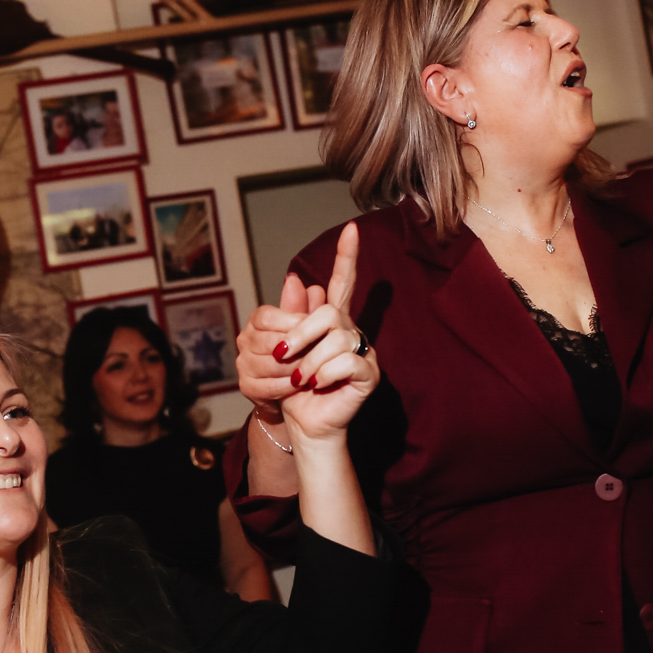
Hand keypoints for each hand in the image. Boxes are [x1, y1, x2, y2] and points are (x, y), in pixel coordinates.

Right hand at [236, 270, 324, 424]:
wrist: (290, 388)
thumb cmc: (300, 350)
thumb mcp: (304, 326)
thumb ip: (301, 304)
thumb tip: (295, 279)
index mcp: (256, 321)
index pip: (266, 316)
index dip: (292, 322)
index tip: (315, 328)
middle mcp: (244, 340)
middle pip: (271, 341)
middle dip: (298, 347)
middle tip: (319, 352)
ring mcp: (243, 364)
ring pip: (273, 364)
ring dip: (296, 367)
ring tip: (314, 368)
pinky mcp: (246, 387)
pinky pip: (271, 386)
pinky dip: (290, 385)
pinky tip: (303, 383)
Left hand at [278, 222, 378, 442]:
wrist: (305, 423)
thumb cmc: (295, 387)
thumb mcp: (286, 348)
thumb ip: (291, 316)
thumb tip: (296, 278)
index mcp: (333, 322)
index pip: (343, 283)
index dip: (347, 257)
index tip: (352, 229)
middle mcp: (351, 332)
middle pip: (330, 313)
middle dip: (301, 333)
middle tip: (283, 355)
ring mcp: (363, 353)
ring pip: (337, 339)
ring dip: (310, 361)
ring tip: (300, 379)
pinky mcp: (369, 375)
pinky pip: (347, 363)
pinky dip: (324, 375)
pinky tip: (316, 385)